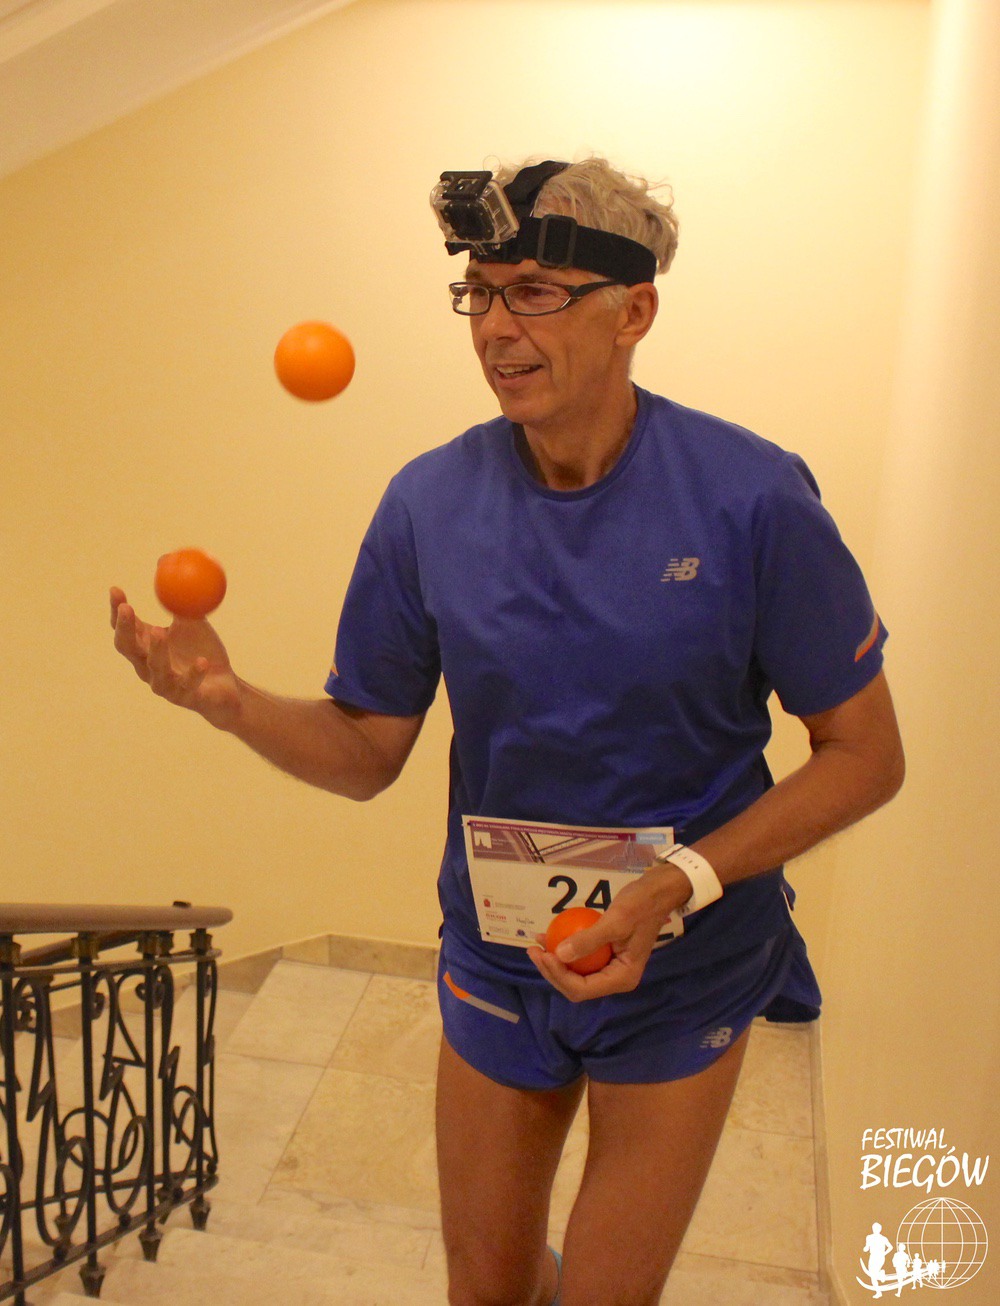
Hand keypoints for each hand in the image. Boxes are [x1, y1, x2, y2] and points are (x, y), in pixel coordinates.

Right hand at [110, 587, 240, 729]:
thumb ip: (179, 596)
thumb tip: (166, 558)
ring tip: (160, 633)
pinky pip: (187, 684)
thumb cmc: (203, 651)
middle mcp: (147, 666)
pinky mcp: (185, 697)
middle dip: (124, 629)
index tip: (116, 590)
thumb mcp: (193, 619)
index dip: (116, 611)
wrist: (224, 686)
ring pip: (154, 669)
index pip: (124, 627)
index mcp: (146, 646)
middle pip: (128, 648)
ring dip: (156, 651)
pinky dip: (193, 673)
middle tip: (127, 609)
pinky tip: (202, 661)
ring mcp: (164, 684)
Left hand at [526, 863, 692, 1000]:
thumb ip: (588, 940)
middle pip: (576, 986)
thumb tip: (559, 955)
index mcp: (622, 978)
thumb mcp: (615, 921)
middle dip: (552, 971)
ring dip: (554, 962)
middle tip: (533, 950)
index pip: (582, 989)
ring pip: (575, 974)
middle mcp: (615, 979)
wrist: (657, 893)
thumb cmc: (640, 906)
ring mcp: (610, 968)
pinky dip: (564, 950)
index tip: (543, 953)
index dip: (558, 975)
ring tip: (537, 944)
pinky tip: (548, 936)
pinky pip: (580, 959)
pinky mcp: (605, 956)